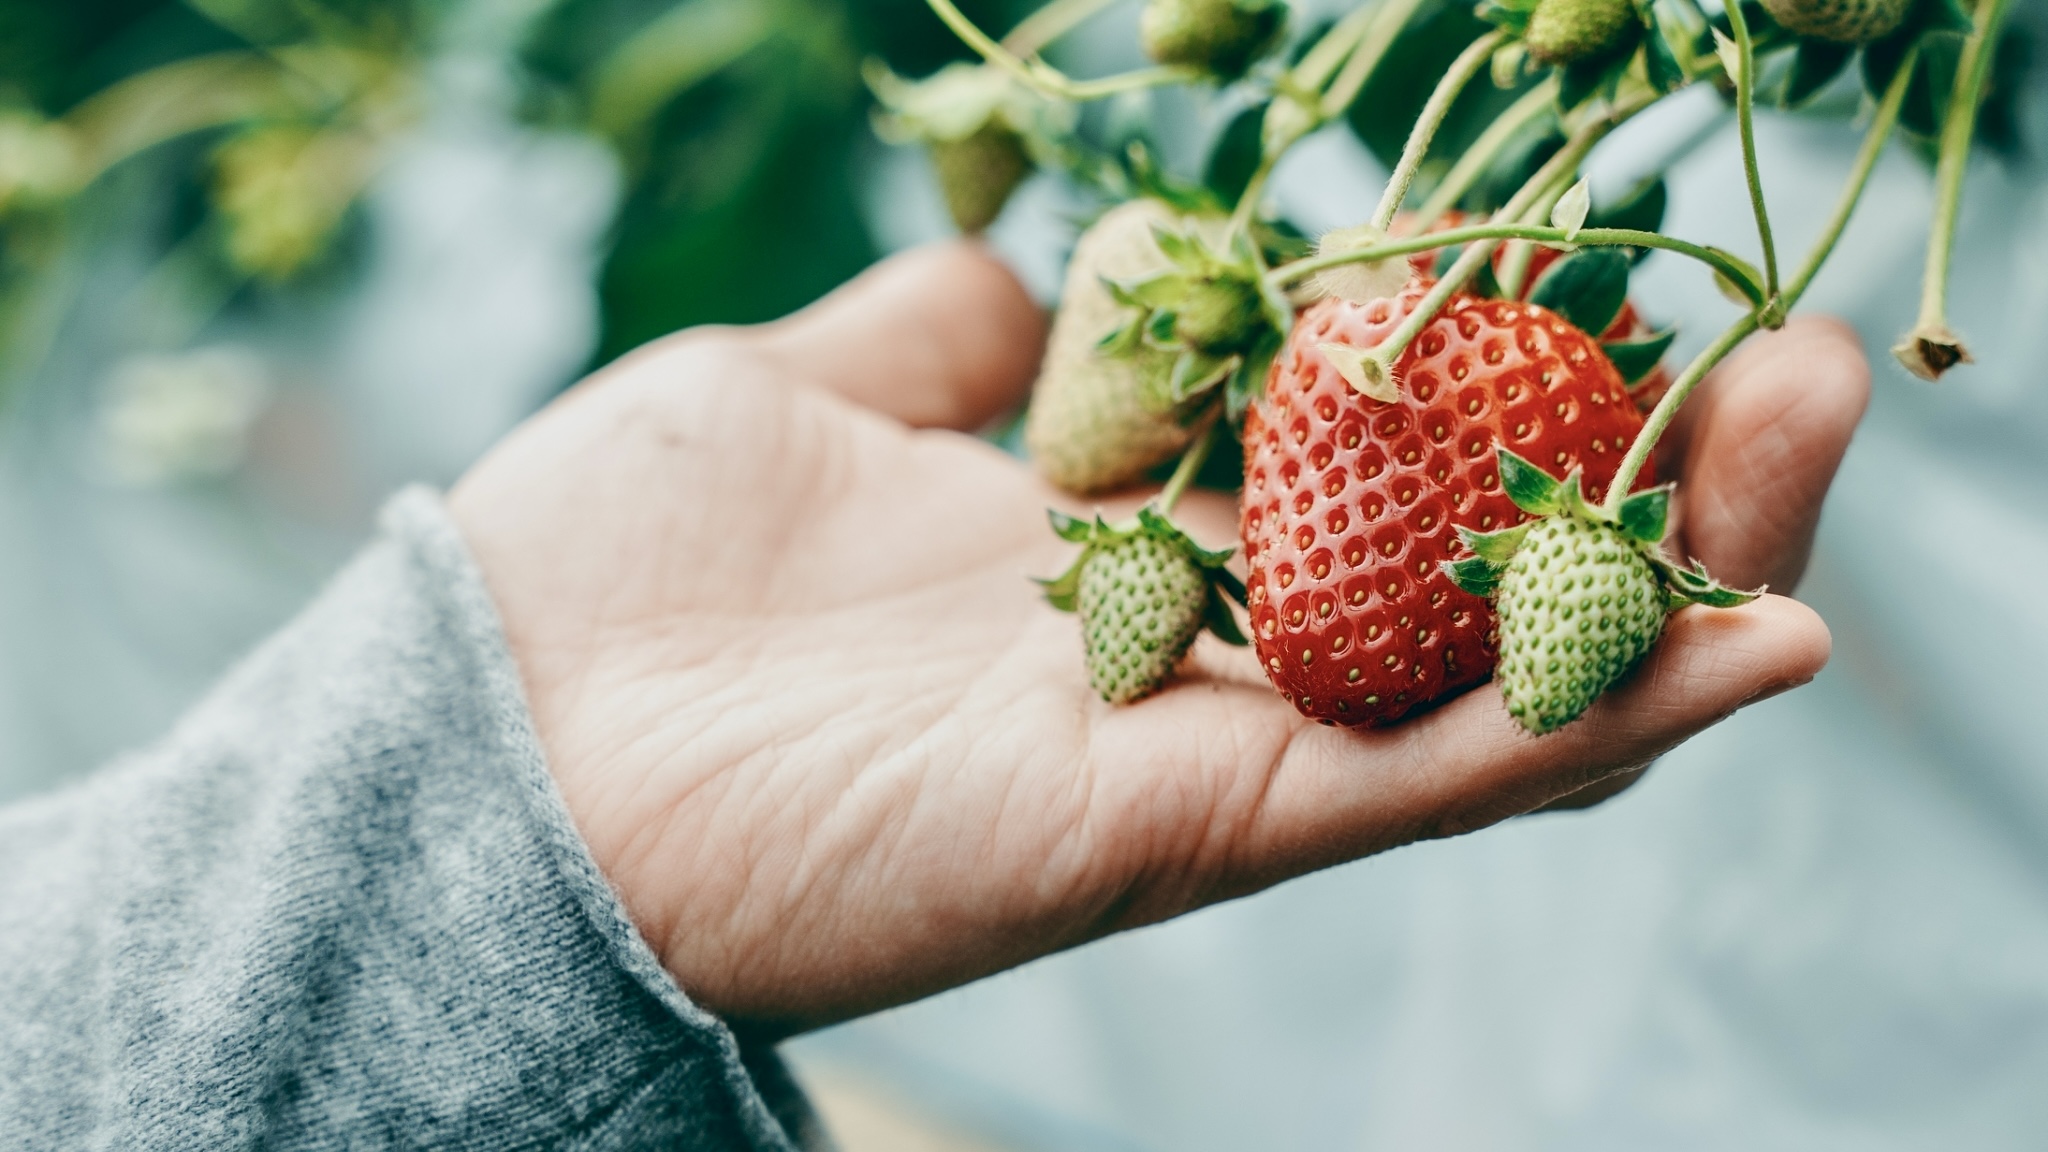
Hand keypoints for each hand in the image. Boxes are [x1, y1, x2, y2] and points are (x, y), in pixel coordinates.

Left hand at [448, 243, 1865, 1032]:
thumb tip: (1026, 272)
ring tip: (1809, 427)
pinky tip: (1759, 634)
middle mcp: (1188, 663)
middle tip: (1791, 345)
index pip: (1365, 476)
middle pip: (1475, 584)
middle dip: (1648, 468)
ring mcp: (1198, 755)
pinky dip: (1600, 718)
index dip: (1500, 378)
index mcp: (1114, 558)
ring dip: (1681, 572)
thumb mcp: (798, 395)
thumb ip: (936, 347)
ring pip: (1505, 688)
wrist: (498, 728)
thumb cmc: (620, 563)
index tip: (1591, 251)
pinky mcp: (1177, 832)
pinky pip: (1424, 786)